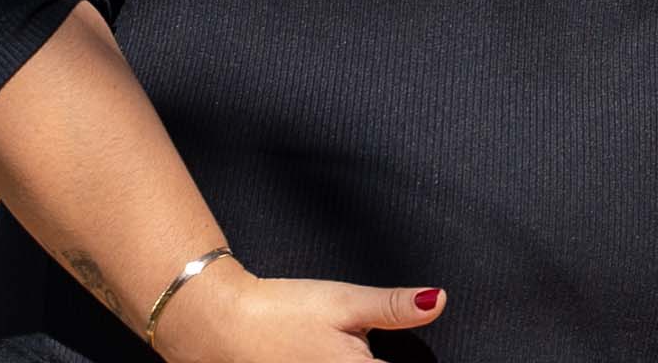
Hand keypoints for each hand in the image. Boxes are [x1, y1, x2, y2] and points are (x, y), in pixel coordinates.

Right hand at [152, 258, 445, 362]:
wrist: (219, 327)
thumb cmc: (281, 312)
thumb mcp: (344, 301)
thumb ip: (394, 307)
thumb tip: (438, 301)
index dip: (404, 361)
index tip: (400, 352)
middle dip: (375, 361)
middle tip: (350, 342)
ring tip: (331, 348)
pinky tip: (317, 356)